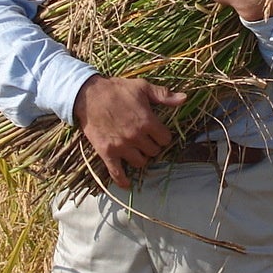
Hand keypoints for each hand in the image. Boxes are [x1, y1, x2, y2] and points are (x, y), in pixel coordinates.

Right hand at [72, 75, 186, 188]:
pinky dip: (123, 181)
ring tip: (137, 150)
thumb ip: (163, 95)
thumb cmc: (116, 89)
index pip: (165, 139)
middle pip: (154, 151)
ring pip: (140, 162)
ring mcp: (121, 146)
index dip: (163, 136)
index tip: (158, 133)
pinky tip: (127, 184)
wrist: (88, 95)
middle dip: (152, 146)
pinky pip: (117, 173)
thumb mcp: (142, 87)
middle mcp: (136, 136)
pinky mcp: (107, 153)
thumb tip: (184, 99)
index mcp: (147, 121)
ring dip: (141, 157)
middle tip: (146, 140)